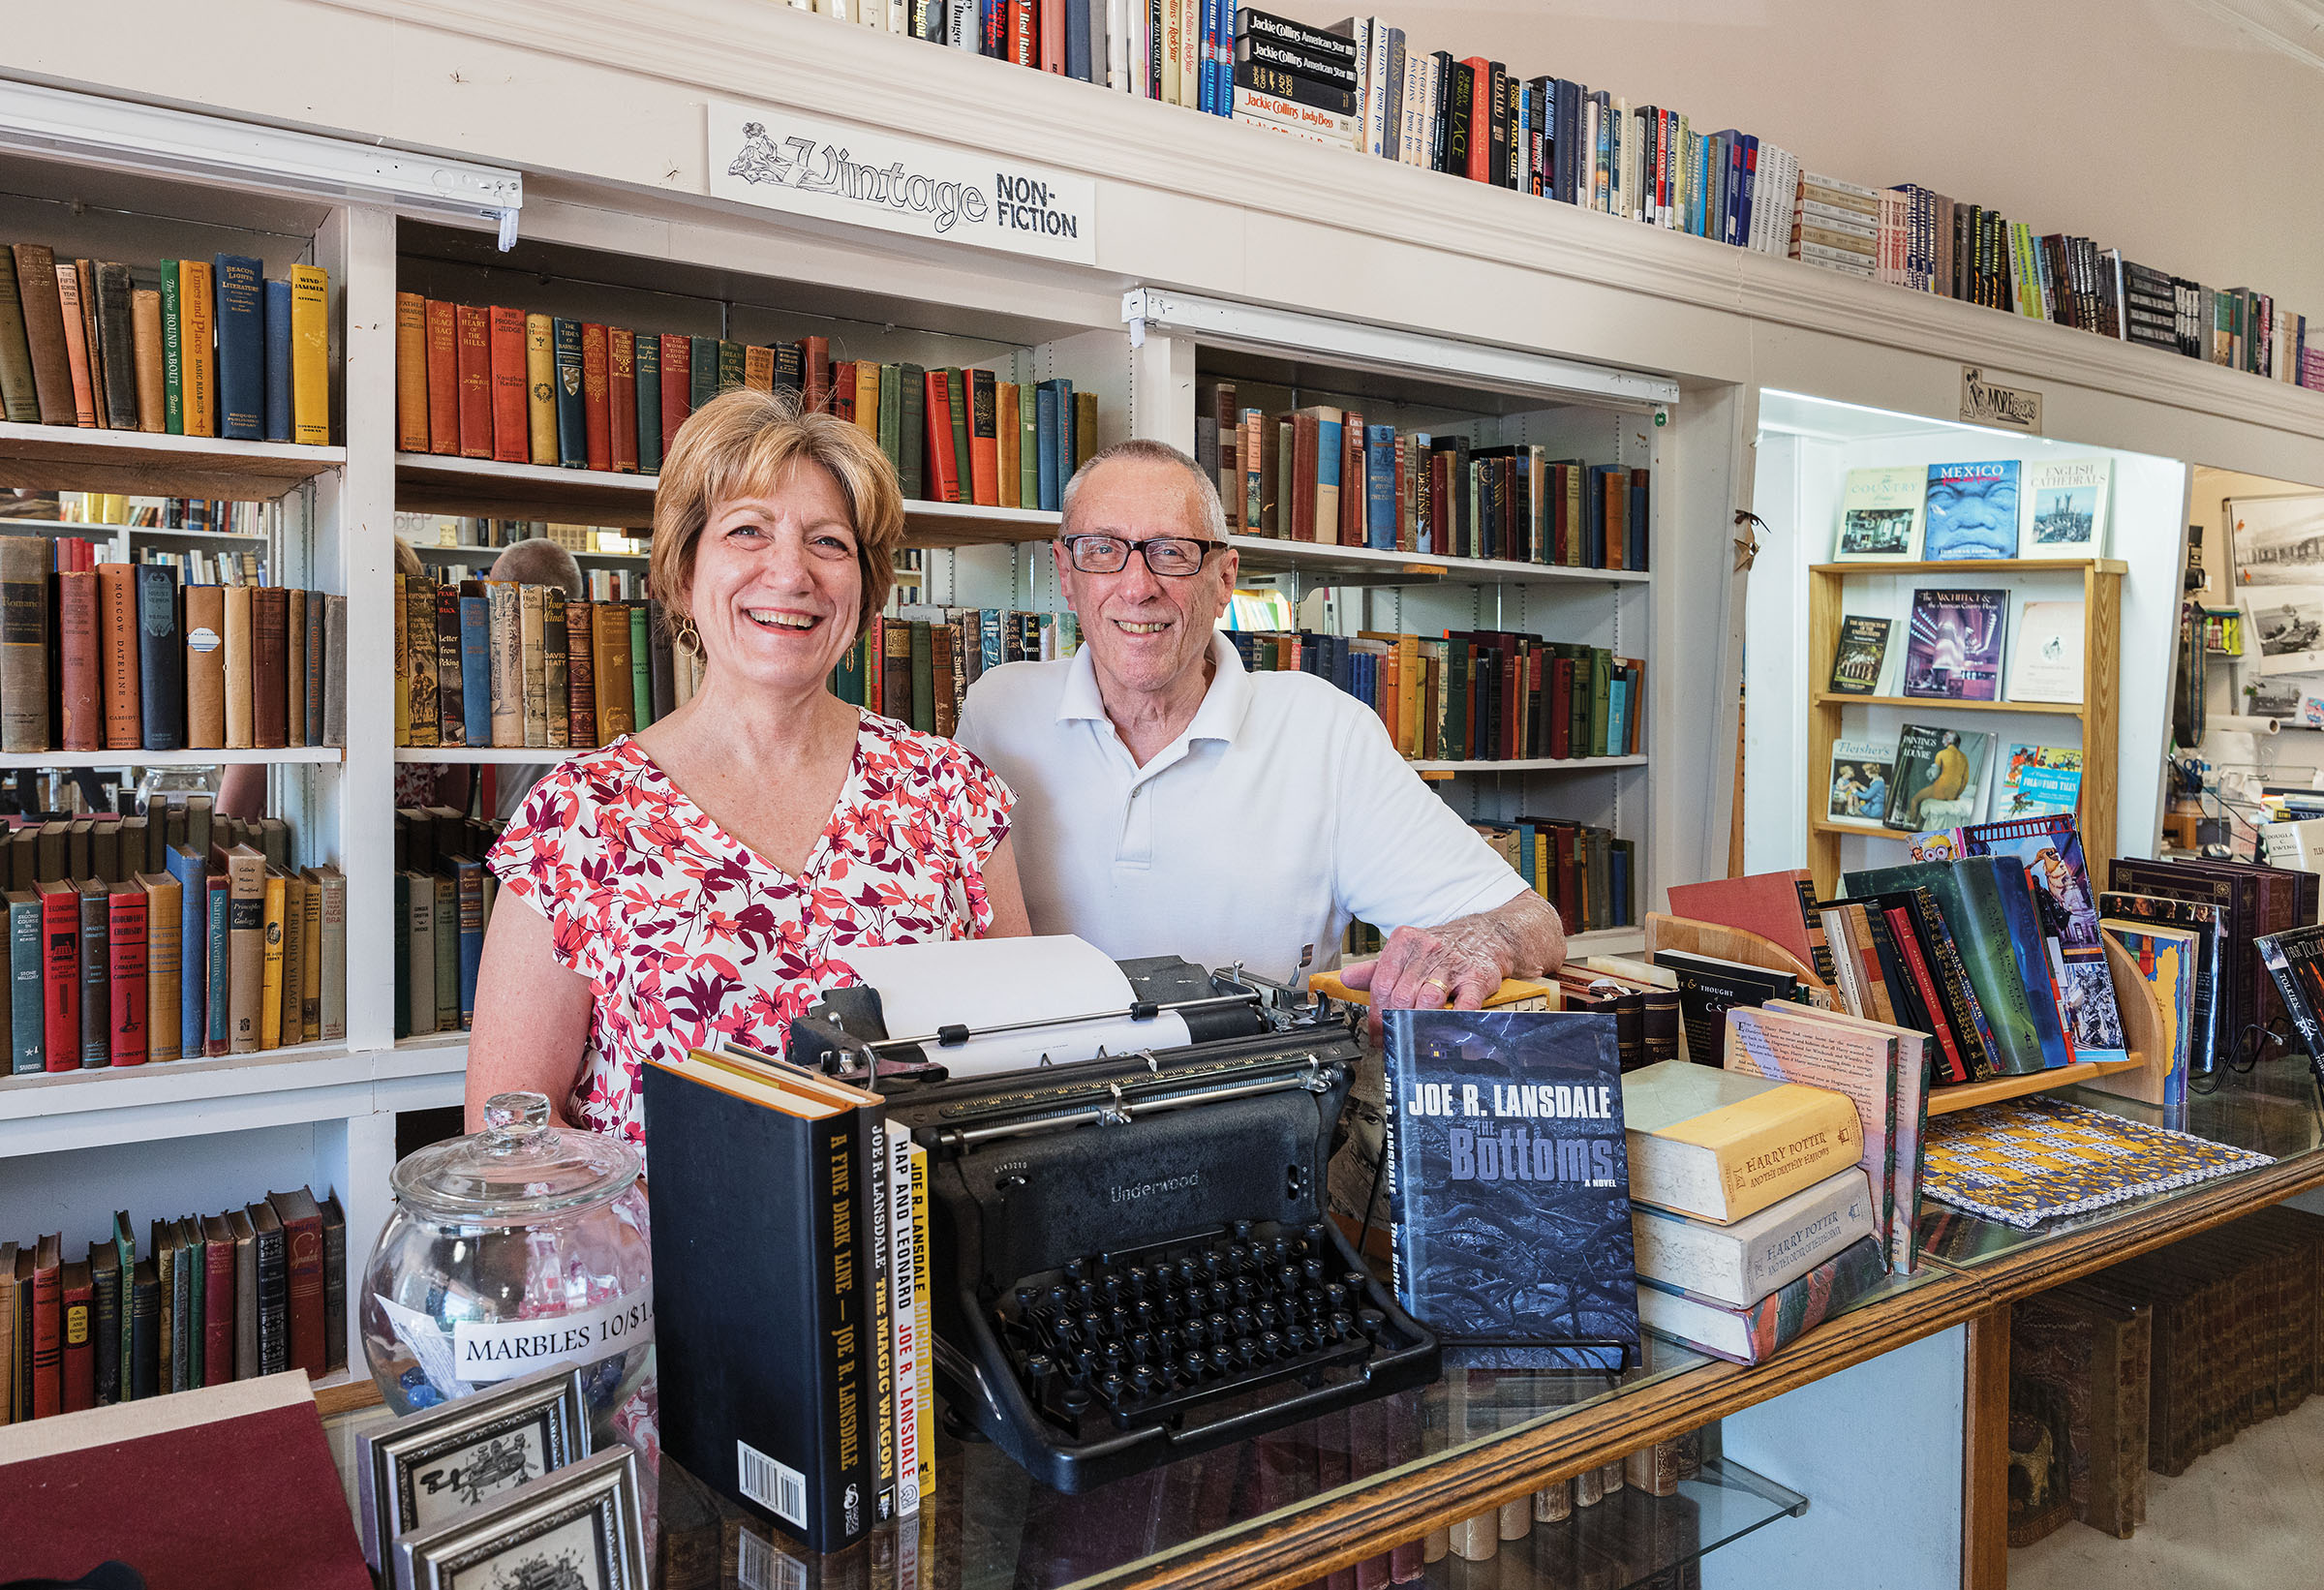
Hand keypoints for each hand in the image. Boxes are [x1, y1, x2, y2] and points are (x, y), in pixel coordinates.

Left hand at [1339, 918, 1512, 1038]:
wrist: (1485, 935)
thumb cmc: (1441, 948)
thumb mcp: (1406, 951)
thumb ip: (1376, 968)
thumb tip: (1347, 979)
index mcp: (1404, 942)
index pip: (1381, 984)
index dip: (1375, 1014)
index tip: (1376, 1033)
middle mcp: (1427, 950)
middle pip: (1401, 995)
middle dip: (1394, 1024)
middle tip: (1394, 1042)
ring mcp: (1453, 963)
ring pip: (1427, 999)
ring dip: (1418, 1024)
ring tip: (1414, 1040)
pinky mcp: (1477, 976)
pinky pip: (1464, 1002)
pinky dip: (1454, 1019)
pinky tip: (1446, 1030)